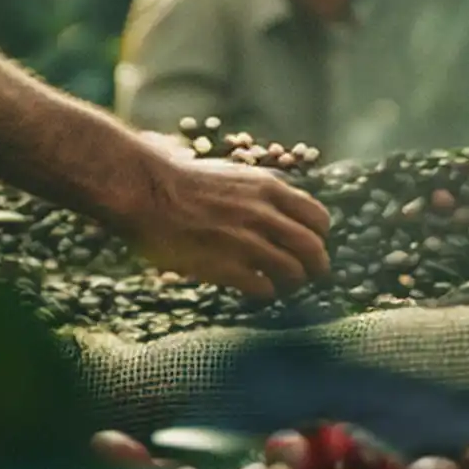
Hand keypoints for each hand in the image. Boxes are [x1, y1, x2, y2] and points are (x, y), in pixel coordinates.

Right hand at [115, 134, 331, 299]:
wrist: (149, 191)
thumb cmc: (188, 184)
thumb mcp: (238, 176)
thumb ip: (266, 194)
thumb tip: (290, 212)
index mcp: (269, 188)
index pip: (318, 218)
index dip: (319, 236)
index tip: (311, 245)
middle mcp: (264, 214)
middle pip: (313, 249)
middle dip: (317, 266)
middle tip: (310, 274)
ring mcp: (246, 241)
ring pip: (293, 272)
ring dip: (292, 282)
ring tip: (281, 284)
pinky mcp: (226, 266)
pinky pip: (264, 289)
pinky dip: (266, 292)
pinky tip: (255, 288)